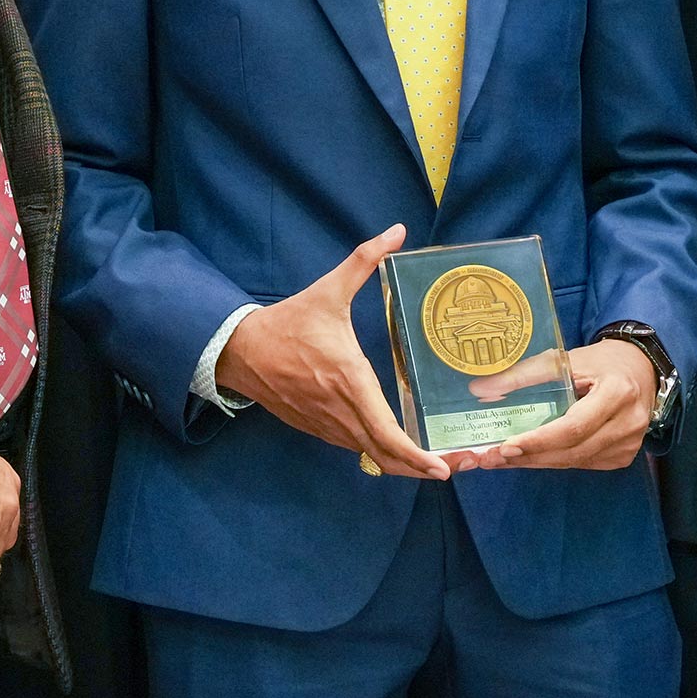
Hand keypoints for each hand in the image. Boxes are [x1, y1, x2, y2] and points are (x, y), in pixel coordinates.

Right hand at [216, 225, 449, 479]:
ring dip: (401, 462)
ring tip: (435, 461)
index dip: (415, 456)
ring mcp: (327, 425)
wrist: (241, 350)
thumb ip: (365, 260)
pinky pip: (353, 446)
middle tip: (455, 467)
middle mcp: (342, 411)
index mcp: (350, 381)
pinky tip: (398, 447)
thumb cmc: (289, 322)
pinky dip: (378, 452)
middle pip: (385, 455)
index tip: (441, 468)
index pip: (386, 433)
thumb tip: (397, 230)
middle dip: (420, 466)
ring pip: (370, 454)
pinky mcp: (316, 428)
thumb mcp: (328, 290)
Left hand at [467, 339, 655, 471]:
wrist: (640, 369)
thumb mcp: (565, 359)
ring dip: (538, 461)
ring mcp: (629, 444)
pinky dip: (555, 460)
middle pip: (572, 450)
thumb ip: (525, 374)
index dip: (539, 440)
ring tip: (503, 458)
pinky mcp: (623, 456)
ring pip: (575, 461)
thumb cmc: (600, 361)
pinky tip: (532, 455)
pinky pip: (583, 463)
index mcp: (617, 392)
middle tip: (493, 457)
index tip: (506, 446)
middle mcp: (627, 423)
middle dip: (530, 456)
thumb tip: (480, 390)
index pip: (573, 426)